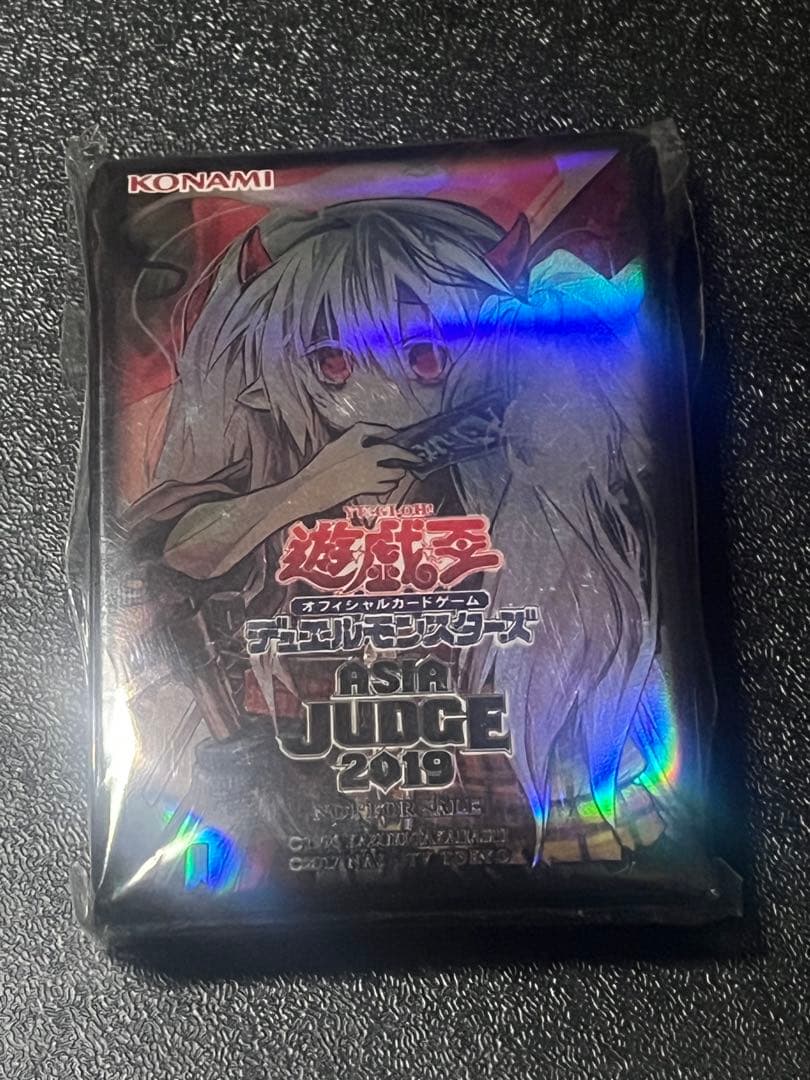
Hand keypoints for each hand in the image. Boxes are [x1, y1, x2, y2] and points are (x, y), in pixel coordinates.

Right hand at [295, 423, 421, 512]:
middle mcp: (362, 453)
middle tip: (416, 458)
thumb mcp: (332, 449)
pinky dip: (389, 485)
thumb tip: (369, 446)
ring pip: (392, 471)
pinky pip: (384, 486)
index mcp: (350, 439)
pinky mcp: (365, 487)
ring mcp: (366, 471)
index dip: (385, 430)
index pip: (372, 429)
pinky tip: (389, 484)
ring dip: (398, 472)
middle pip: (391, 450)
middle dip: (406, 454)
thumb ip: (350, 443)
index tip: (393, 433)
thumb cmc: (317, 470)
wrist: (309, 489)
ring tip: (401, 472)